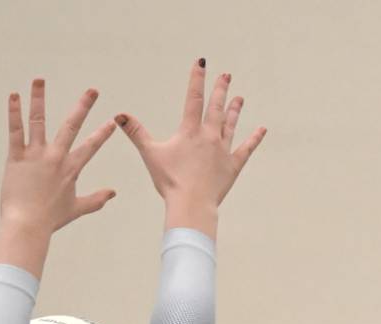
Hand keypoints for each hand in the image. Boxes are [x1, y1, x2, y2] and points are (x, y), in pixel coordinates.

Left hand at [0, 80, 116, 232]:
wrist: (28, 225)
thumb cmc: (51, 219)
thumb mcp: (77, 209)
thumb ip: (96, 199)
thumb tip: (112, 193)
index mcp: (71, 170)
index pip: (91, 147)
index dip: (103, 133)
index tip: (112, 120)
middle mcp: (56, 158)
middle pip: (71, 126)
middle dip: (83, 106)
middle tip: (92, 90)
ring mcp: (36, 156)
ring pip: (39, 121)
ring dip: (39, 99)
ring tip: (39, 80)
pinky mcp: (16, 157)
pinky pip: (15, 131)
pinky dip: (14, 112)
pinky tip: (14, 96)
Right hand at [116, 59, 266, 235]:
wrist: (192, 205)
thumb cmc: (170, 181)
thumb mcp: (150, 154)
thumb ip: (136, 132)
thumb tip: (119, 115)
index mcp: (190, 131)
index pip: (193, 99)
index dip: (197, 79)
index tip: (201, 62)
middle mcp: (209, 137)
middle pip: (216, 108)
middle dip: (220, 90)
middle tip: (226, 75)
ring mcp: (223, 151)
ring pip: (230, 125)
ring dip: (234, 110)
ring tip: (239, 98)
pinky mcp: (232, 166)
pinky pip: (246, 149)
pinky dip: (254, 139)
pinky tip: (262, 129)